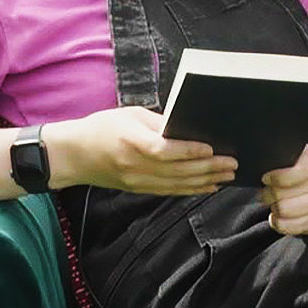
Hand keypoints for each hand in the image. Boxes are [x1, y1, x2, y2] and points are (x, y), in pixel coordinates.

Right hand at [49, 107, 235, 195]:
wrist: (74, 155)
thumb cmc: (102, 128)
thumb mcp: (130, 115)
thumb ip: (159, 122)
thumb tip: (188, 127)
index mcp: (131, 141)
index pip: (163, 150)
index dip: (188, 151)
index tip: (210, 148)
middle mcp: (134, 165)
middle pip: (177, 170)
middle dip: (208, 167)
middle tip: (232, 163)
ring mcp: (136, 181)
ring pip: (177, 184)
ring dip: (205, 180)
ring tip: (228, 176)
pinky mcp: (138, 189)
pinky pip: (169, 191)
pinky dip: (191, 190)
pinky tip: (208, 186)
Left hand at [261, 146, 307, 235]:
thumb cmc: (294, 167)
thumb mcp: (287, 154)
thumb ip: (276, 155)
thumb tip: (254, 158)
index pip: (302, 172)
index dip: (279, 177)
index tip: (265, 178)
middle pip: (288, 197)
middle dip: (270, 196)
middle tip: (266, 192)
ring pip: (289, 213)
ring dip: (275, 210)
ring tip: (272, 204)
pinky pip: (295, 228)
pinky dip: (281, 224)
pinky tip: (278, 217)